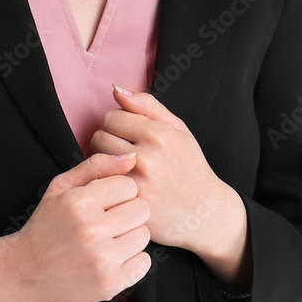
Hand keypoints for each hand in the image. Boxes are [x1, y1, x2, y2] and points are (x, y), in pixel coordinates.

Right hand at [7, 152, 151, 301]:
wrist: (25, 272)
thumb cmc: (46, 225)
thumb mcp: (61, 187)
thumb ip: (96, 166)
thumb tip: (133, 158)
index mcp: (80, 202)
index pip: (129, 186)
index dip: (119, 192)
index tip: (106, 202)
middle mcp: (92, 231)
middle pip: (141, 210)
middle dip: (127, 212)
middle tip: (110, 221)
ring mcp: (102, 260)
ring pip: (144, 235)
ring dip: (130, 236)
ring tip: (109, 239)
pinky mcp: (109, 285)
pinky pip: (144, 263)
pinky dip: (133, 260)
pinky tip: (113, 257)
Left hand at [89, 86, 236, 253]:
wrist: (205, 212)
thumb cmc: (190, 166)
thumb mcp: (178, 129)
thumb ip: (147, 105)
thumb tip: (116, 89)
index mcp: (158, 134)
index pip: (111, 116)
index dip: (116, 123)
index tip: (125, 133)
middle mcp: (146, 157)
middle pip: (100, 135)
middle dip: (107, 140)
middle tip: (122, 150)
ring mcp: (137, 182)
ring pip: (97, 159)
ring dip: (104, 160)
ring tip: (120, 165)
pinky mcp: (129, 203)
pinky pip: (101, 182)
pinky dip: (106, 180)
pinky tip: (119, 182)